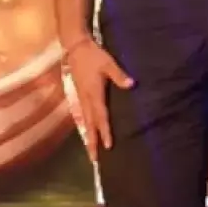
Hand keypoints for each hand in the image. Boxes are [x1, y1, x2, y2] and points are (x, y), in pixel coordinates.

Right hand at [62, 35, 133, 151]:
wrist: (75, 47)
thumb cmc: (94, 55)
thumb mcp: (108, 63)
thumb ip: (119, 75)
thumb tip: (132, 85)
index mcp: (94, 93)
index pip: (101, 116)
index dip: (105, 131)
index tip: (108, 146)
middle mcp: (86, 98)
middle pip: (89, 124)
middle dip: (92, 142)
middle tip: (94, 159)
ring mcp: (81, 97)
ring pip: (84, 121)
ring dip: (88, 136)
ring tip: (90, 149)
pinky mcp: (79, 94)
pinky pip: (82, 114)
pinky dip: (85, 125)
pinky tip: (87, 130)